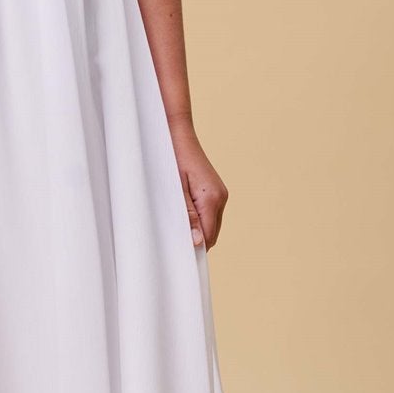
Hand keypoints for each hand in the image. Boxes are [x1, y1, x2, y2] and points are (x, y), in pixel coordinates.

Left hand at [170, 122, 228, 249]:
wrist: (178, 135)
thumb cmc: (172, 160)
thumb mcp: (176, 190)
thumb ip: (188, 216)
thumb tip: (197, 242)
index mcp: (212, 199)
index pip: (209, 236)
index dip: (197, 249)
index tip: (181, 256)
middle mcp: (221, 197)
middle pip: (212, 233)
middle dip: (198, 241)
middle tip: (175, 243)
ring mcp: (221, 193)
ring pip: (212, 224)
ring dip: (198, 230)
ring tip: (178, 227)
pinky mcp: (217, 190)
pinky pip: (211, 213)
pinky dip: (200, 219)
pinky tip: (185, 215)